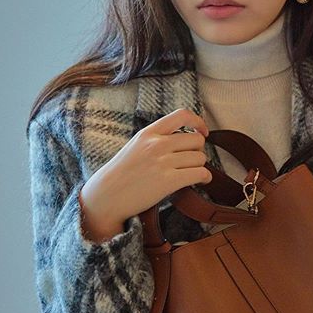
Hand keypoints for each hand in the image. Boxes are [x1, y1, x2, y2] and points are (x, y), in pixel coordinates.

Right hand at [78, 108, 211, 241]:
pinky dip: (205, 177)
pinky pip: (200, 173)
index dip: (198, 123)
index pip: (182, 116)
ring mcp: (163, 162)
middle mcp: (157, 144)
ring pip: (200, 158)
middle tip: (191, 161)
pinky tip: (201, 180)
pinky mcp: (168, 181)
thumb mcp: (136, 146)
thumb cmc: (121, 174)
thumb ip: (157, 139)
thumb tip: (184, 140)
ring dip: (199, 166)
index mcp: (149, 133)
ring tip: (192, 173)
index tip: (202, 132)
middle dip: (198, 151)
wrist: (107, 196)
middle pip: (196, 141)